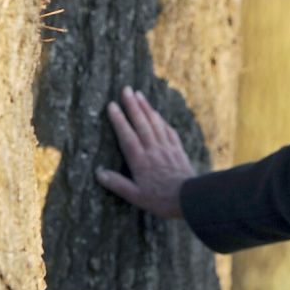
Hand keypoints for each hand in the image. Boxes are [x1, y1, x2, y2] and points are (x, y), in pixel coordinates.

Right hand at [96, 86, 195, 218]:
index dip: (119, 120)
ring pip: (155, 123)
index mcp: (140, 161)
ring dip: (146, 107)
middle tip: (126, 89)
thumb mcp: (136, 196)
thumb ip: (118, 184)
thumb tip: (99, 173)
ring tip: (139, 94)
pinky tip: (157, 114)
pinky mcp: (178, 150)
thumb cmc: (160, 200)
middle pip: (141, 123)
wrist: (190, 198)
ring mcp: (166, 148)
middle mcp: (153, 150)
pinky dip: (162, 120)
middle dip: (132, 105)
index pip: (127, 136)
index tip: (112, 105)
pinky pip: (168, 130)